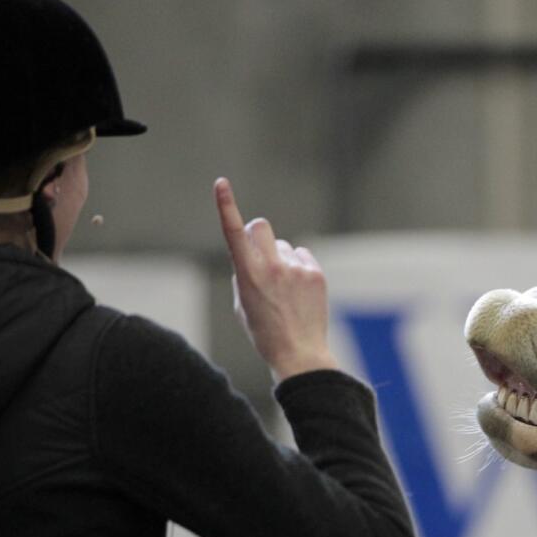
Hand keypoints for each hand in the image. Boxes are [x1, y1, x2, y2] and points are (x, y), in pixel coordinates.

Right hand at [214, 177, 338, 381]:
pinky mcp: (315, 273)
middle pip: (260, 227)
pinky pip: (302, 256)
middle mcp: (272, 267)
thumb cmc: (265, 332)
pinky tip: (299, 290)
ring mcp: (296, 269)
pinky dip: (298, 267)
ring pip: (283, 246)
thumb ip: (243, 274)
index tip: (221, 183)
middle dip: (256, 235)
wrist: (299, 353)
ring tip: (284, 289)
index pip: (233, 234)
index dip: (226, 206)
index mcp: (247, 275)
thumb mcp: (242, 304)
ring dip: (280, 259)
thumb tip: (252, 255)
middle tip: (259, 254)